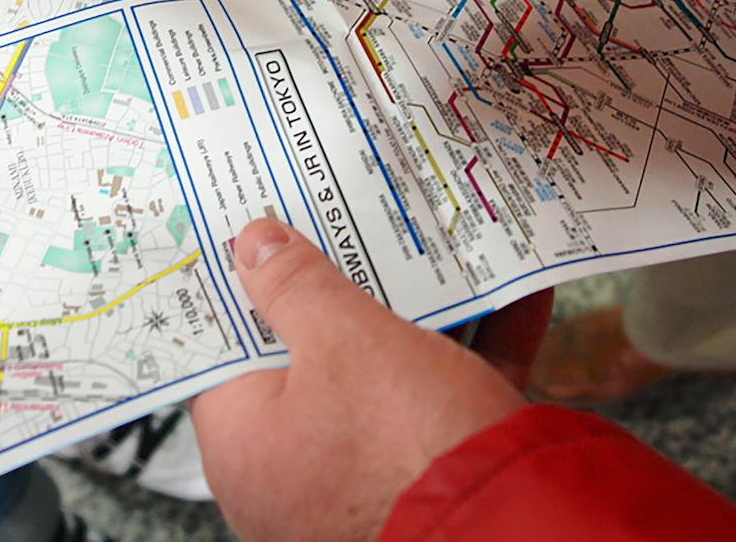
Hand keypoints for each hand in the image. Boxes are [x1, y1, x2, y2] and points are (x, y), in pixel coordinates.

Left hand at [192, 218, 548, 541]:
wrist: (512, 528)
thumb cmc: (408, 443)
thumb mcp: (347, 341)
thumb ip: (295, 287)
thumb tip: (252, 245)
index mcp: (246, 444)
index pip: (222, 352)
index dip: (241, 287)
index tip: (260, 236)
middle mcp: (291, 473)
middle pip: (307, 360)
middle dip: (340, 292)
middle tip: (350, 224)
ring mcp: (361, 481)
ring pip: (384, 379)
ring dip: (418, 317)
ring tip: (433, 248)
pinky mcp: (429, 480)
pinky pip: (440, 405)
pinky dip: (473, 352)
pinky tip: (511, 296)